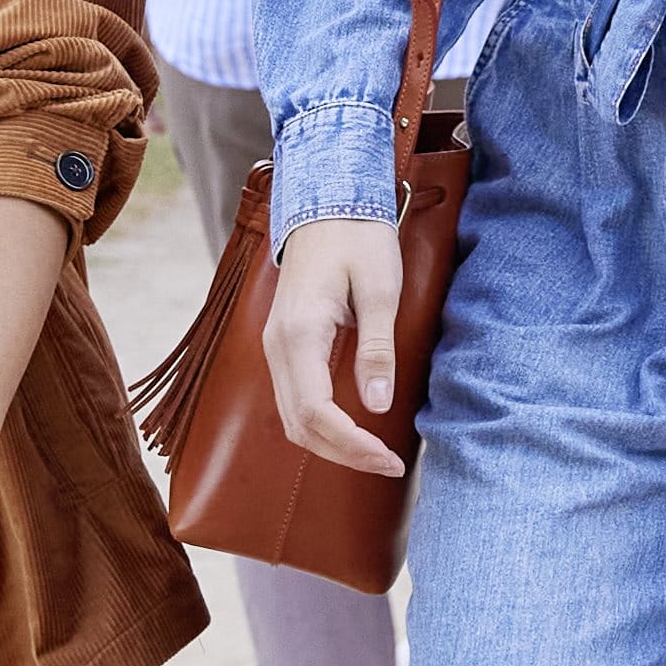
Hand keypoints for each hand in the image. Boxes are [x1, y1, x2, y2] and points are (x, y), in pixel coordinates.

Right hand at [257, 211, 413, 479]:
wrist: (327, 202)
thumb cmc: (358, 238)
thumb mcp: (379, 289)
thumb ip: (376, 349)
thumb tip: (377, 405)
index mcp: (299, 334)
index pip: (316, 413)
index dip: (352, 445)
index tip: (389, 458)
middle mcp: (277, 346)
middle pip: (300, 425)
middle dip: (343, 453)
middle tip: (389, 463)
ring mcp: (276, 346)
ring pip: (293, 417)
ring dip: (331, 443)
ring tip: (374, 453)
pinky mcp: (284, 344)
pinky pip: (295, 399)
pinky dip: (321, 424)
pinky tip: (353, 427)